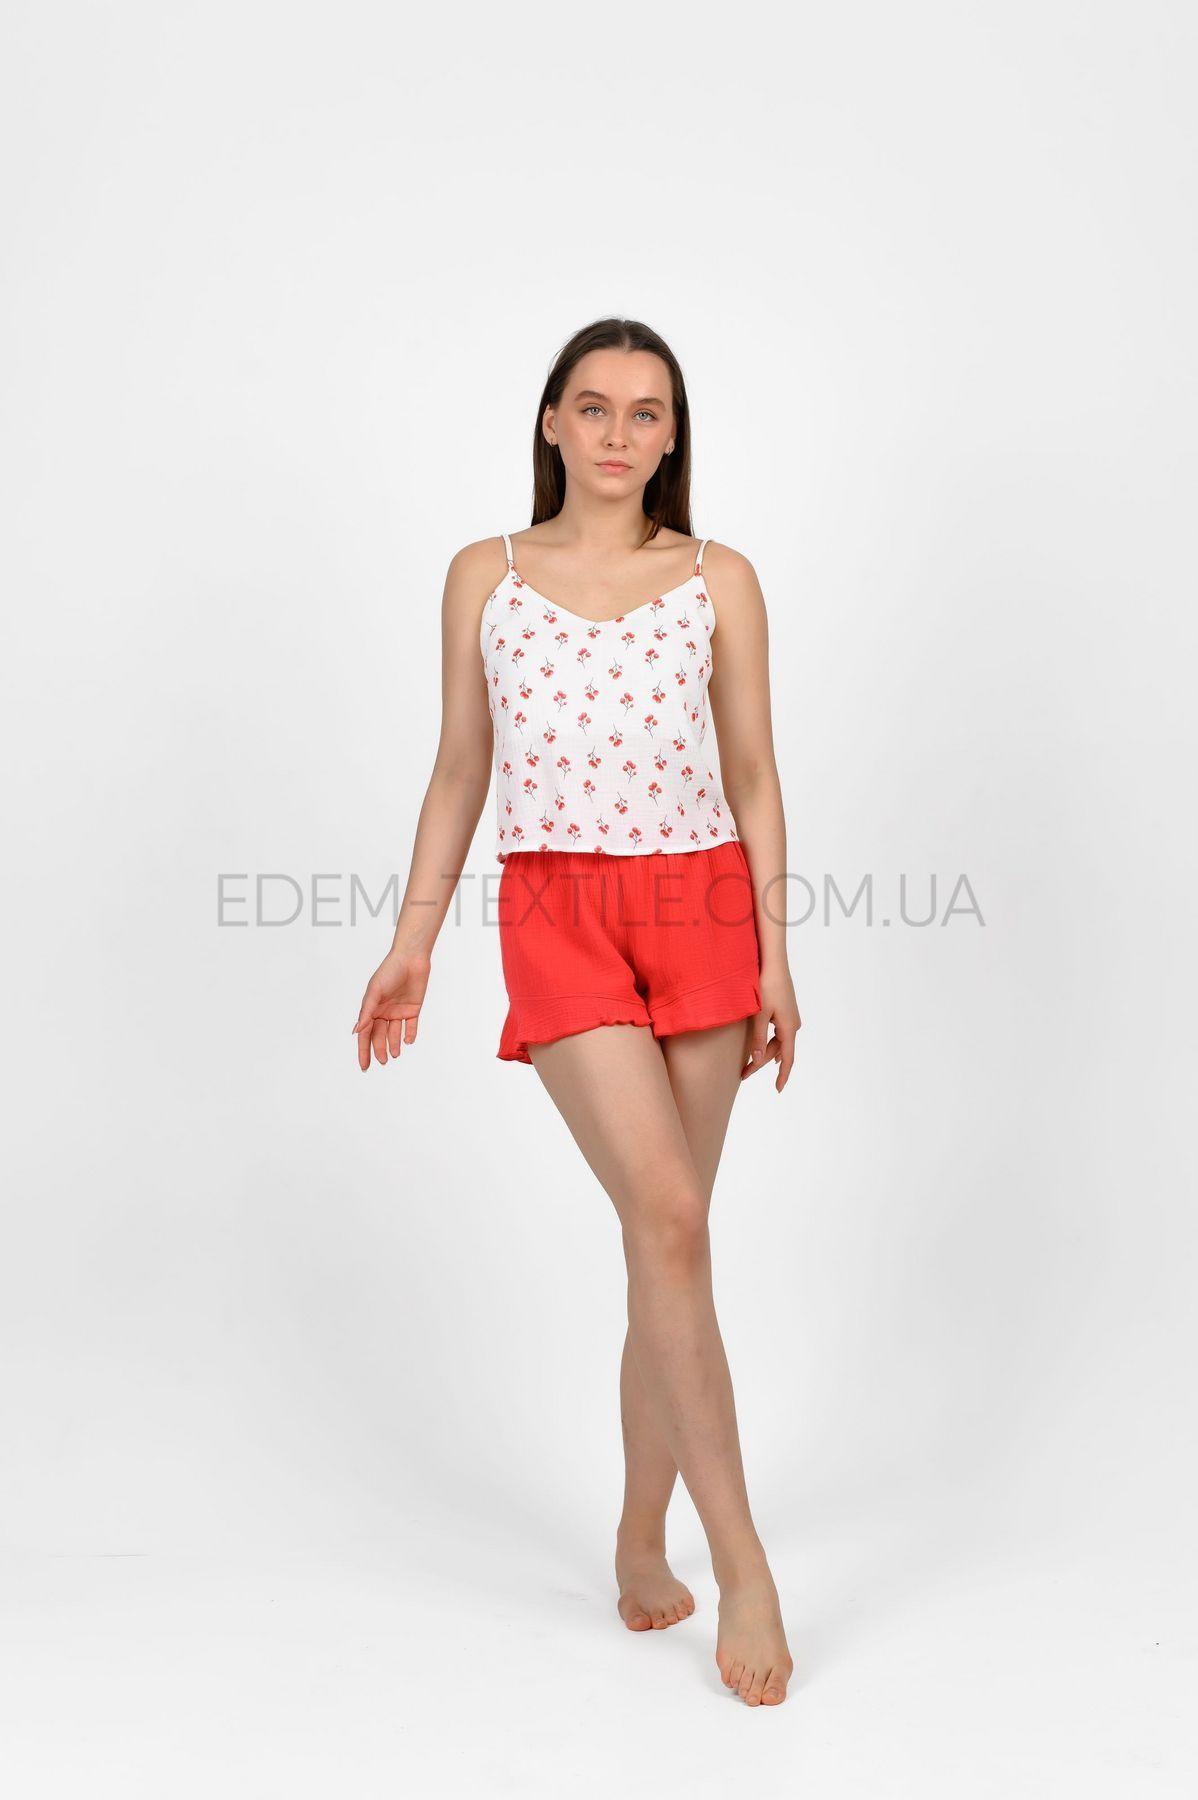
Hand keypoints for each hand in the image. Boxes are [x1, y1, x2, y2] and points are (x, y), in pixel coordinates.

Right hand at [351, 948, 431, 1070]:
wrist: (411, 958)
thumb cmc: (389, 971)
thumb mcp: (375, 991)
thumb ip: (366, 1011)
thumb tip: (356, 1031)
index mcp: (371, 1008)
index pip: (365, 1034)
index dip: (363, 1050)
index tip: (364, 1065)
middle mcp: (384, 1012)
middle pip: (379, 1036)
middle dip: (379, 1050)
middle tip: (383, 1062)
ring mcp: (398, 1011)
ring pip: (394, 1034)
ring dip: (394, 1045)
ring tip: (395, 1055)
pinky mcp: (413, 1009)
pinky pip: (411, 1027)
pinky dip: (409, 1035)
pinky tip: (408, 1041)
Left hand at [741, 965, 800, 1090]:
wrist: (773, 962)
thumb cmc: (766, 985)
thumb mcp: (759, 1014)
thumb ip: (758, 1038)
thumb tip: (757, 1060)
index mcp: (789, 1028)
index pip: (787, 1059)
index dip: (783, 1076)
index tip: (778, 1089)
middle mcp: (793, 1024)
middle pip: (779, 1051)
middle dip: (762, 1063)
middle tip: (743, 1074)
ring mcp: (791, 1016)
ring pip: (778, 1041)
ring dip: (765, 1052)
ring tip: (749, 1064)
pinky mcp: (786, 1009)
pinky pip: (778, 1032)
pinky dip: (769, 1041)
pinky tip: (764, 1045)